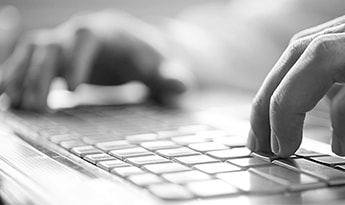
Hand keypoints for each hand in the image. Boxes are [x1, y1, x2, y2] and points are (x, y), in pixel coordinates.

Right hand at [0, 10, 189, 110]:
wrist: (136, 52)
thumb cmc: (151, 60)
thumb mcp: (166, 68)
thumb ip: (173, 76)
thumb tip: (181, 86)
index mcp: (110, 31)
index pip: (87, 34)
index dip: (77, 59)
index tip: (74, 91)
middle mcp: (82, 33)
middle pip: (53, 41)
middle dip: (42, 73)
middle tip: (40, 106)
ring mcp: (66, 43)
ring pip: (34, 49)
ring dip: (22, 75)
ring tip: (17, 105)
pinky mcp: (56, 58)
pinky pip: (28, 60)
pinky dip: (16, 75)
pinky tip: (7, 97)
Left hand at [247, 0, 344, 156]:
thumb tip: (331, 98)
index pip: (306, 46)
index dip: (274, 88)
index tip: (261, 128)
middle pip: (302, 49)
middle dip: (270, 100)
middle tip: (262, 143)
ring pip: (324, 54)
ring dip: (290, 104)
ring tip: (286, 144)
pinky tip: (344, 143)